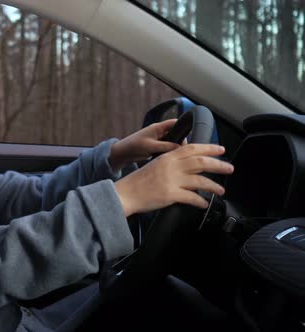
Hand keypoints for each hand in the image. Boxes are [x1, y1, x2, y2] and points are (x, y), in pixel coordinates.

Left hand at [109, 119, 179, 170]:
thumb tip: (179, 147)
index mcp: (158, 127)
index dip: (183, 127)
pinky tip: (169, 158)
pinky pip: (167, 148)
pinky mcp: (156, 146)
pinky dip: (169, 152)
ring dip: (174, 148)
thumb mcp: (151, 146)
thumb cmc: (134, 146)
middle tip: (182, 150)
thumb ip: (166, 146)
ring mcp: (158, 139)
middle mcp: (159, 132)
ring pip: (172, 142)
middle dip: (180, 141)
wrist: (123, 153)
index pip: (174, 123)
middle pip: (175, 133)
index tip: (188, 137)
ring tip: (176, 155)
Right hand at [114, 144, 233, 216]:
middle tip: (229, 168)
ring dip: (214, 186)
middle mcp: (171, 166)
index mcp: (168, 157)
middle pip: (201, 162)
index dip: (209, 148)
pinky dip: (200, 201)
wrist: (126, 193)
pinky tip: (204, 203)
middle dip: (218, 165)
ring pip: (200, 181)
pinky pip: (192, 198)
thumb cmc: (138, 181)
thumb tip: (188, 162)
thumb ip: (171, 161)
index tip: (221, 150)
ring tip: (220, 190)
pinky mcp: (171, 195)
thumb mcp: (155, 164)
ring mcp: (172, 180)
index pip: (193, 148)